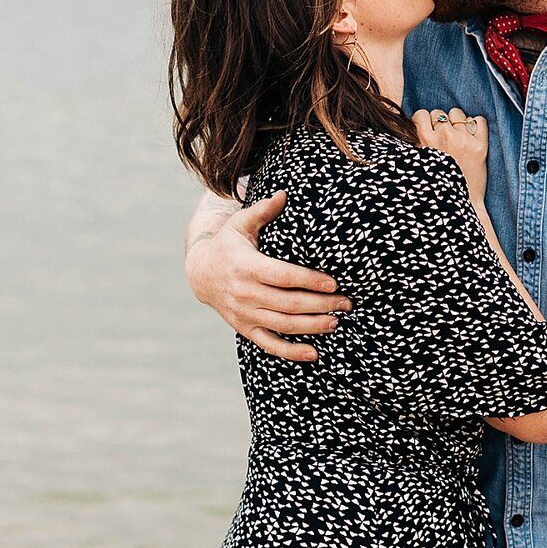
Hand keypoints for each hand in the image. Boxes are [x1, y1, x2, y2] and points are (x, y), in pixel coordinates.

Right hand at [186, 187, 342, 360]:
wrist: (200, 273)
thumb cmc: (228, 245)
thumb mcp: (240, 224)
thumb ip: (262, 211)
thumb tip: (283, 194)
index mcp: (247, 267)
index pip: (283, 276)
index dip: (309, 280)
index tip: (334, 283)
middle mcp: (245, 293)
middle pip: (289, 304)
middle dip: (321, 304)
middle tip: (346, 303)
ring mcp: (245, 314)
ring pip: (284, 325)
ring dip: (313, 326)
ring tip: (336, 321)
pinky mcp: (245, 328)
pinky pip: (270, 345)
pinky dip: (292, 352)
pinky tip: (314, 353)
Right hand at [412, 107, 489, 208]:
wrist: (460, 208)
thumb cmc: (436, 188)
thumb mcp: (418, 165)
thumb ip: (417, 144)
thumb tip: (418, 126)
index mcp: (425, 141)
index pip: (421, 114)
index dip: (425, 123)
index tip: (429, 134)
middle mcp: (444, 137)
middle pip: (439, 113)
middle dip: (441, 124)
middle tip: (444, 141)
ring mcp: (463, 140)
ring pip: (458, 113)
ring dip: (458, 123)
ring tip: (458, 140)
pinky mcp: (480, 146)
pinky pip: (479, 120)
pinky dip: (476, 126)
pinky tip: (472, 138)